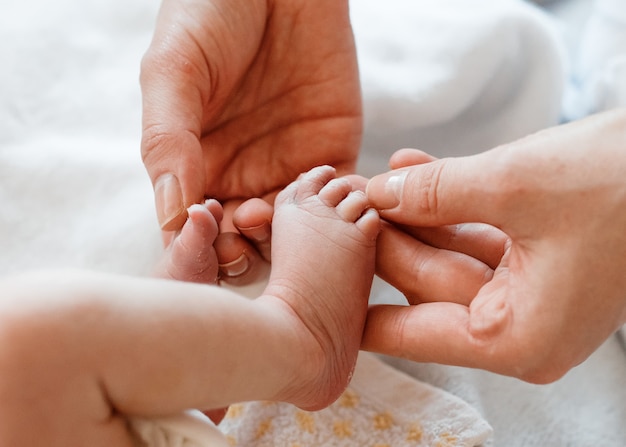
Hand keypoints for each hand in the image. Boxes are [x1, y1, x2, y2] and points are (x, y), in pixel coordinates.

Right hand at [140, 0, 360, 232]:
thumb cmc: (212, 16)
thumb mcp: (175, 71)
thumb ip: (167, 140)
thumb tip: (169, 215)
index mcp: (196, 168)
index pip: (195, 234)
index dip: (199, 247)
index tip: (208, 230)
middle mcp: (241, 179)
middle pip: (244, 247)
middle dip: (246, 251)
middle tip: (250, 222)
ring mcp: (289, 172)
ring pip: (293, 239)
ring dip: (292, 238)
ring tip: (285, 204)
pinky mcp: (333, 157)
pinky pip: (340, 205)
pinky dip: (340, 214)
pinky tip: (332, 198)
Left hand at [363, 110, 625, 382]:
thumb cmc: (620, 187)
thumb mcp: (512, 187)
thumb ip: (435, 193)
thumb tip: (380, 192)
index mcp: (515, 339)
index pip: (412, 333)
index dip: (362, 311)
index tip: (320, 297)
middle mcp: (522, 325)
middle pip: (428, 283)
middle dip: (391, 236)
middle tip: (353, 200)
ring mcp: (532, 291)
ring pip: (449, 254)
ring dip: (417, 211)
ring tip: (381, 176)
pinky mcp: (540, 256)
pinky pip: (477, 233)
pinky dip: (448, 202)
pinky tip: (413, 168)